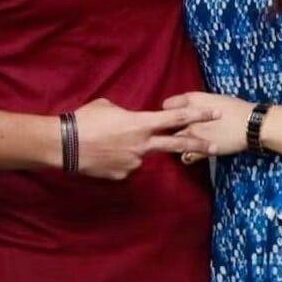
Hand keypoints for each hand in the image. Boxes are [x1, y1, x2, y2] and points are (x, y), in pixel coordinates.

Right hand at [75, 98, 219, 179]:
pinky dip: (118, 158)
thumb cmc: (86, 119)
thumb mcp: (109, 106)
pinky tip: (102, 153)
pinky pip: (126, 164)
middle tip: (216, 145)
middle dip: (198, 144)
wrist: (65, 144)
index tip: (213, 114)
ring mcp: (134, 162)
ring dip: (131, 148)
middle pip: (177, 145)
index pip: (176, 119)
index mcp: (141, 123)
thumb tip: (131, 120)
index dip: (197, 115)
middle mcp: (142, 145)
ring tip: (106, 142)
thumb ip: (127, 114)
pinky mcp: (123, 175)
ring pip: (141, 153)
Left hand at [163, 92, 251, 163]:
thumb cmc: (235, 108)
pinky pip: (185, 156)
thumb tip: (189, 106)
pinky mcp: (201, 150)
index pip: (167, 105)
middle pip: (166, 124)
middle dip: (165, 128)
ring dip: (173, 143)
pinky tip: (188, 154)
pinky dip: (185, 156)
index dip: (168, 111)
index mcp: (192, 100)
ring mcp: (194, 134)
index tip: (171, 115)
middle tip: (167, 131)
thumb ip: (197, 103)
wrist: (250, 123)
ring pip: (172, 141)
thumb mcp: (213, 98)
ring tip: (175, 144)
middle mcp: (189, 116)